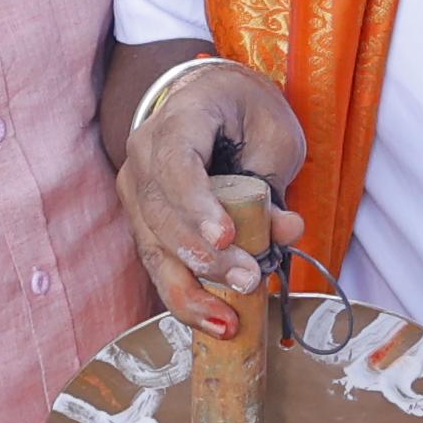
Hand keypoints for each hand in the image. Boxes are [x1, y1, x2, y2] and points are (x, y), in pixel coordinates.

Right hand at [116, 61, 306, 337]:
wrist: (212, 101)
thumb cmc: (245, 113)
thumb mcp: (273, 132)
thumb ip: (274, 180)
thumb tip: (285, 232)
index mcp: (177, 118)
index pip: (174, 163)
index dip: (196, 204)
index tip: (226, 238)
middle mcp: (144, 156)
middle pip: (161, 215)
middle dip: (204, 257)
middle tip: (249, 281)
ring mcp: (138, 191)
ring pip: (153, 250)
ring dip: (192, 291)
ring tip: (229, 322)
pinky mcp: (144, 224)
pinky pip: (159, 265)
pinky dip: (187, 296)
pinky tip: (215, 322)